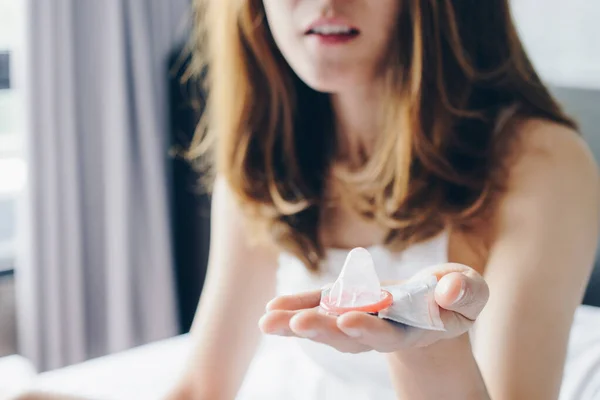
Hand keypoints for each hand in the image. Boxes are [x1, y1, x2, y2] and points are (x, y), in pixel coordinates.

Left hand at [259, 263, 488, 352]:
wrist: (433, 308)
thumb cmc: (455, 297)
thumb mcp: (471, 290)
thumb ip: (465, 291)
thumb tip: (448, 291)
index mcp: (413, 331)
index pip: (389, 335)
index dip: (370, 329)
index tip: (348, 321)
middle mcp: (381, 330)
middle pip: (350, 337)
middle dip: (325, 330)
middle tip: (299, 324)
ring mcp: (360, 318)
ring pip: (327, 325)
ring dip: (298, 324)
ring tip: (269, 321)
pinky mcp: (346, 304)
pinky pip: (319, 306)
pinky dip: (297, 306)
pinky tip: (273, 307)